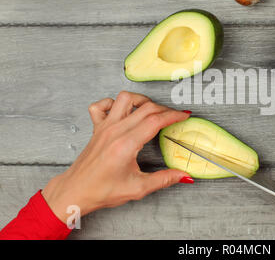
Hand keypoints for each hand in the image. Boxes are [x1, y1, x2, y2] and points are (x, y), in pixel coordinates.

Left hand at [42, 91, 191, 223]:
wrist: (75, 191)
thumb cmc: (101, 191)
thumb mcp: (138, 188)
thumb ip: (164, 180)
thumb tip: (183, 175)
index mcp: (126, 144)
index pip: (155, 120)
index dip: (173, 116)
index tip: (184, 116)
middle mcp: (115, 131)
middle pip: (145, 108)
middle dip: (165, 109)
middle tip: (175, 117)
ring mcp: (104, 127)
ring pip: (125, 98)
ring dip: (141, 100)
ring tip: (151, 109)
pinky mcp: (97, 128)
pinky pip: (102, 105)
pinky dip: (114, 103)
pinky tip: (123, 111)